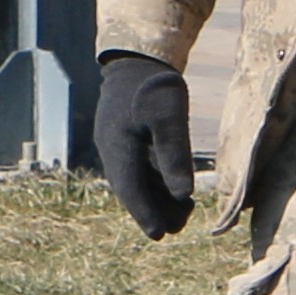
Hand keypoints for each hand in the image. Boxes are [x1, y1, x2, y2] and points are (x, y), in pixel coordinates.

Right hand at [93, 52, 195, 241]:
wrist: (137, 59)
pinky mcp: (123, 139)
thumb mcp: (169, 117)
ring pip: (134, 182)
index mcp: (119, 146)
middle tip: (179, 226)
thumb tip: (182, 195)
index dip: (144, 214)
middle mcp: (112, 150)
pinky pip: (136, 170)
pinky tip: (172, 190)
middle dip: (154, 211)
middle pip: (131, 190)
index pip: (130, 189)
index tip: (158, 236)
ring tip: (182, 213)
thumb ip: (174, 155)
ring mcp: (115, 145)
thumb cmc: (155, 86)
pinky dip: (153, 183)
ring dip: (156, 199)